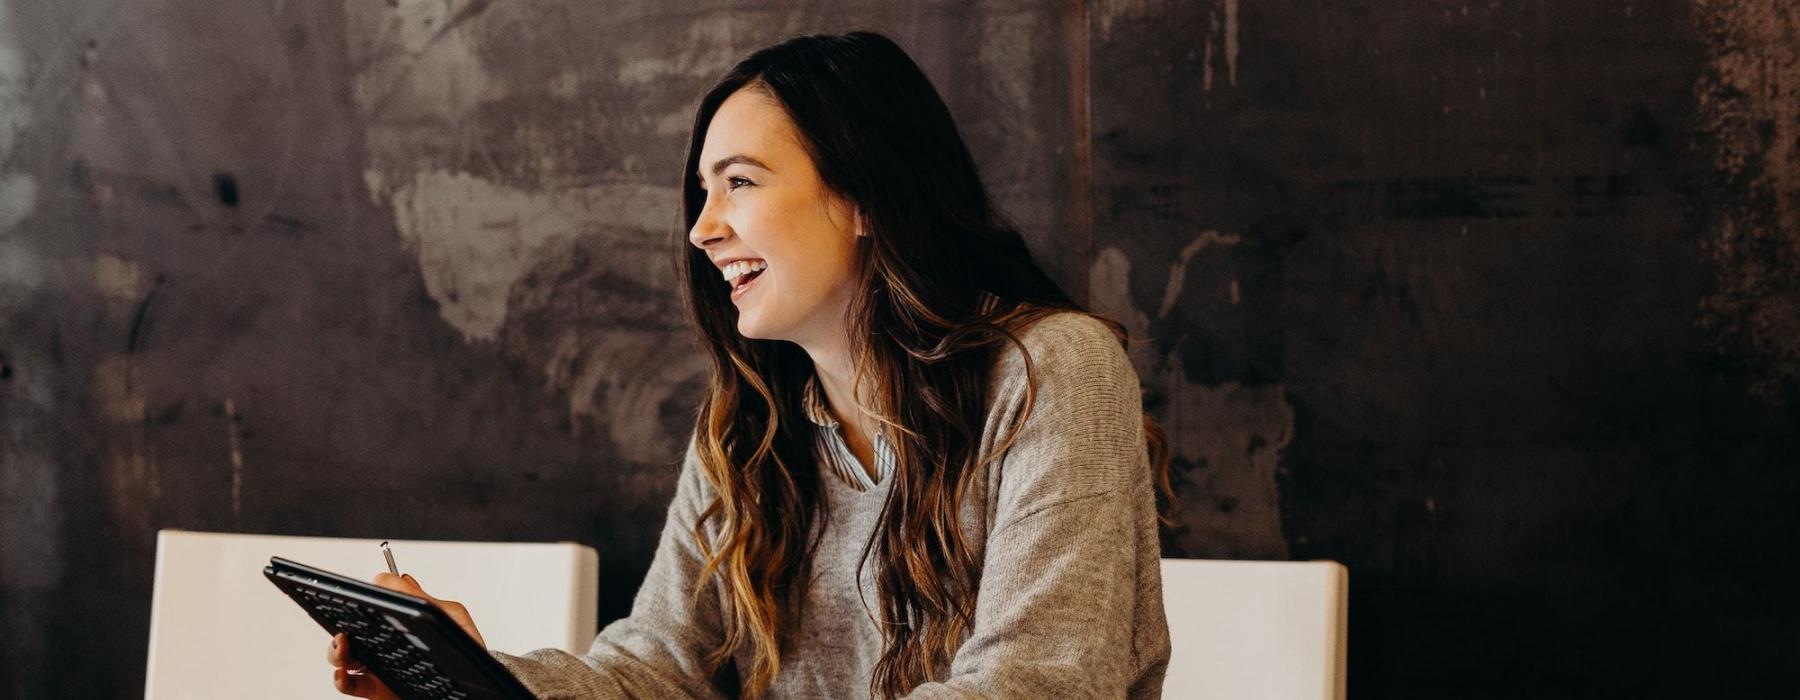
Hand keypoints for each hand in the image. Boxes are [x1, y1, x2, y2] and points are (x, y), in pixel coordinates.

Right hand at [325, 572, 488, 697]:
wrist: (473, 688)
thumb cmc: (466, 651)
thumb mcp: (452, 618)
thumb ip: (427, 600)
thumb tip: (400, 579)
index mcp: (403, 620)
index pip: (374, 603)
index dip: (364, 598)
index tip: (360, 596)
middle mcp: (387, 640)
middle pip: (351, 626)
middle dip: (341, 621)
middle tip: (346, 623)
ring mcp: (379, 664)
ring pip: (343, 654)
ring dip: (335, 648)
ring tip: (343, 644)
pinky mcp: (377, 689)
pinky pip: (349, 684)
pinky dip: (340, 678)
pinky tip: (344, 673)